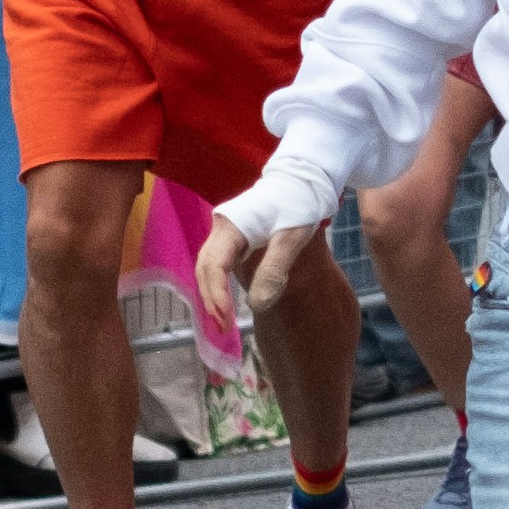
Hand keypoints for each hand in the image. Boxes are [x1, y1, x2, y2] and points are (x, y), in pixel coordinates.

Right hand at [196, 207, 329, 330]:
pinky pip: (218, 264)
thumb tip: (257, 306)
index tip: (225, 318)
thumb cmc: (298, 204)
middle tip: (223, 327)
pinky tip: (226, 303)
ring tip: (222, 321)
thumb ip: (274, 269)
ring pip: (208, 267)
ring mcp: (225, 234)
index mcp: (231, 226)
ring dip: (212, 294)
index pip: (214, 265)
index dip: (216, 294)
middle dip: (211, 299)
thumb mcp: (291, 237)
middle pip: (205, 268)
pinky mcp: (233, 239)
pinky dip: (219, 285)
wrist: (303, 181)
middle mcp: (221, 229)